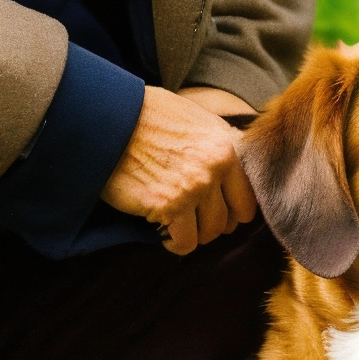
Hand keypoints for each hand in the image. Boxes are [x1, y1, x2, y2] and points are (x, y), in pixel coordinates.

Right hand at [100, 85, 258, 254]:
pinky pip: (183, 242)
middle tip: (191, 220)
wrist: (111, 119)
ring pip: (207, 234)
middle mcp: (214, 169)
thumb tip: (237, 163)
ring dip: (191, 234)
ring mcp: (191, 188)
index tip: (214, 211)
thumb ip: (220, 143)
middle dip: (209, 224)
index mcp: (226, 147)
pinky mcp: (166, 205)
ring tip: (175, 225)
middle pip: (228, 221)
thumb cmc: (149, 116)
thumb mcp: (196, 119)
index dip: (232, 211)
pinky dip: (174, 243)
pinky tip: (163, 232)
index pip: (247, 199)